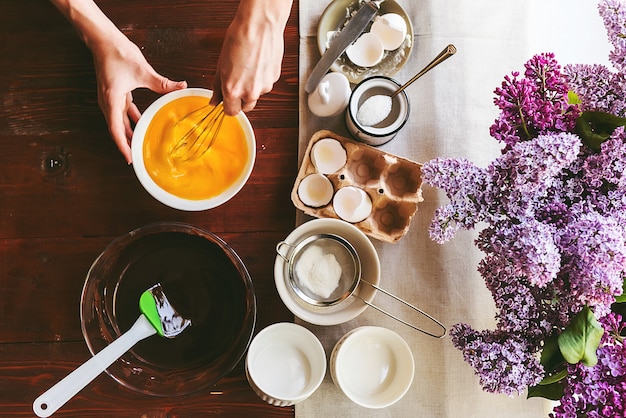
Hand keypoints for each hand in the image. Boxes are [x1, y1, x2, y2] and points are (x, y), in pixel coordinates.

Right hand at [92, 34, 186, 162]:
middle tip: (135, 157)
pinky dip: (130, 118)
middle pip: (116, 128)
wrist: (103, 39)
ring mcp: (111, 97)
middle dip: (125, 143)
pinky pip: (122, 110)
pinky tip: (140, 122)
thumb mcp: (143, 71)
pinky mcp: (116, 91)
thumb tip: (181, 86)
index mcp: (111, 100)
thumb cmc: (116, 53)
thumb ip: (162, 83)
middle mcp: (108, 101)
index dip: (122, 145)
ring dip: (128, 132)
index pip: (115, 129)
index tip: (129, 158)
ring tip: (138, 144)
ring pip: (119, 120)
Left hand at [211, 0, 290, 115]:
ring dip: (252, 88)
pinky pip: (266, 85)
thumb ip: (218, 85)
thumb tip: (215, 98)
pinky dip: (261, 78)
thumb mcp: (221, 64)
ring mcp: (264, 87)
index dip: (229, 107)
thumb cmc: (240, 38)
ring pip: (257, 95)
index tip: (227, 102)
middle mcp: (250, 92)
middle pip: (246, 107)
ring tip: (248, 69)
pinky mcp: (274, 79)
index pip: (231, 112)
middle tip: (237, 84)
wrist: (260, 26)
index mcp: (233, 90)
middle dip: (241, 99)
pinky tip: (257, 64)